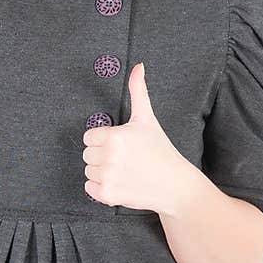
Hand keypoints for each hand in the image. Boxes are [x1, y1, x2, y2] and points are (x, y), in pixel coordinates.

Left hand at [82, 62, 185, 213]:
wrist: (174, 184)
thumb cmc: (160, 150)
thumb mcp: (147, 119)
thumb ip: (138, 91)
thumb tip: (138, 66)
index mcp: (115, 136)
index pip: (89, 137)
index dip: (103, 140)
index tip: (121, 145)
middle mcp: (109, 157)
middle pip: (87, 154)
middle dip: (102, 156)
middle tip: (124, 159)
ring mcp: (108, 178)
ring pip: (88, 171)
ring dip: (101, 172)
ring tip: (124, 171)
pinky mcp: (108, 196)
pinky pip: (89, 188)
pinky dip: (100, 188)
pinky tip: (119, 183)